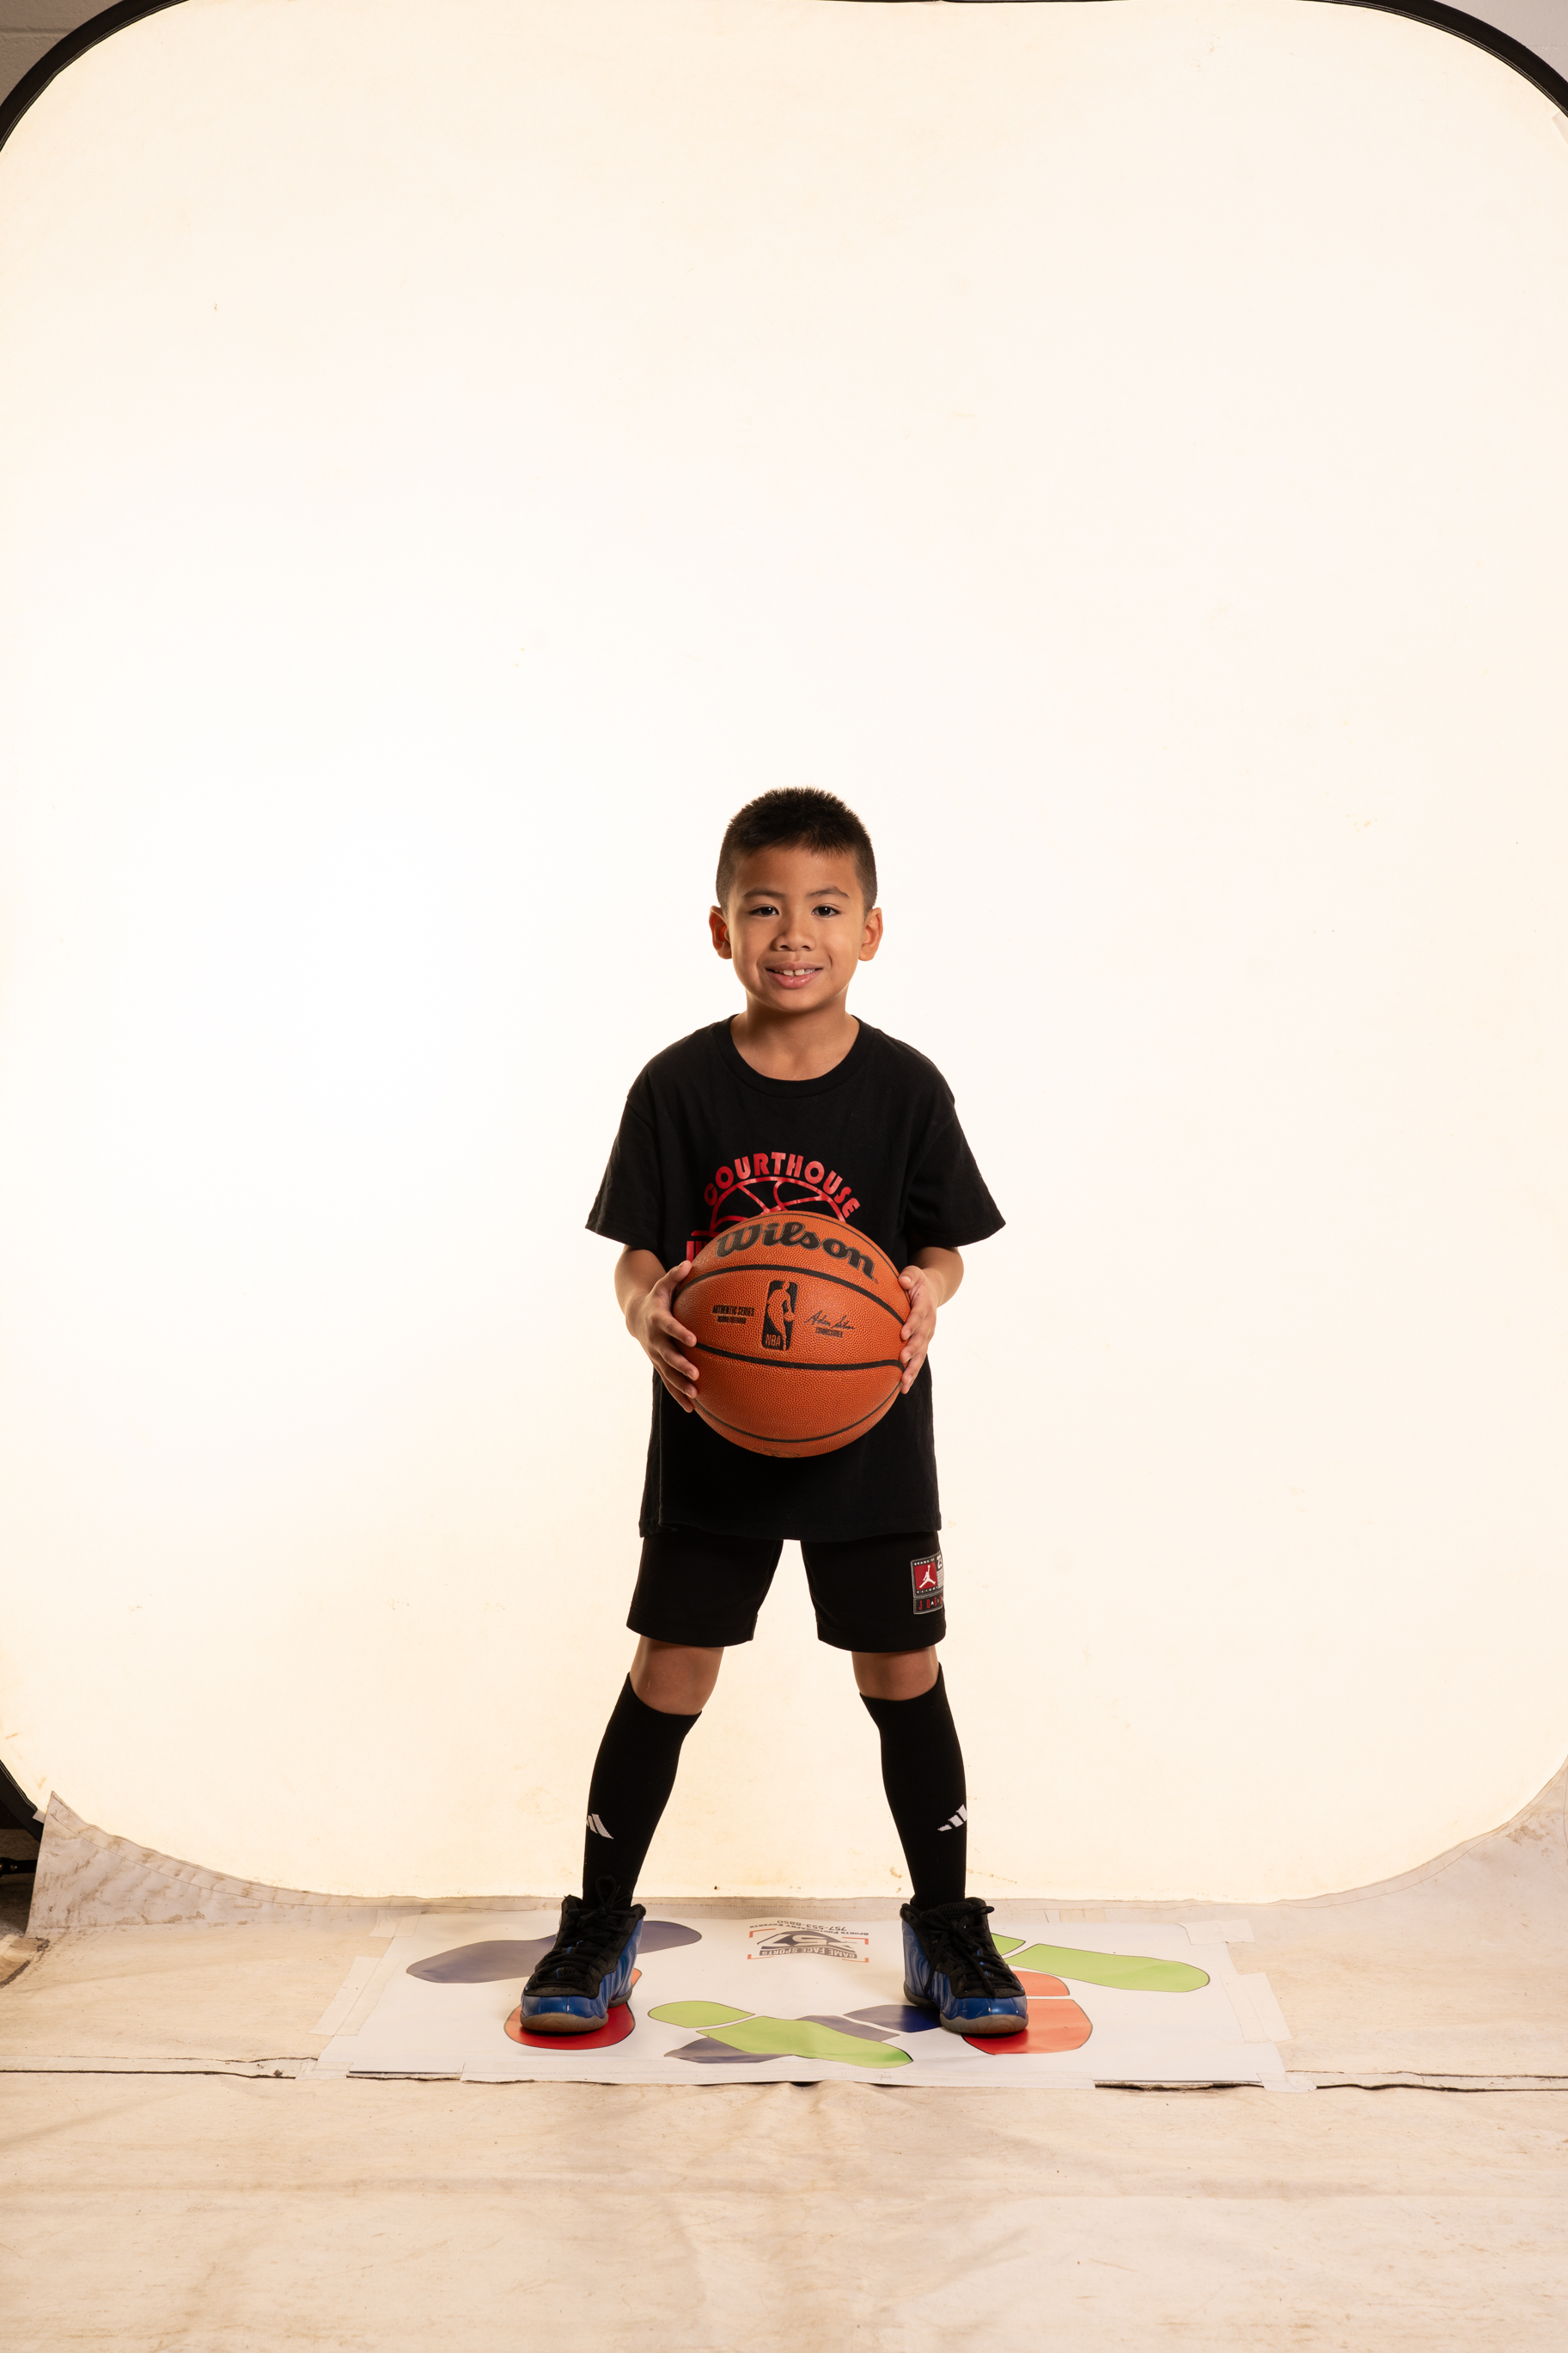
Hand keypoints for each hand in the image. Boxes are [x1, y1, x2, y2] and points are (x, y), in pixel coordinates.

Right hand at [630, 1261, 700, 1411]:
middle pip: (667, 1354)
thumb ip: (675, 1275)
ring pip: (668, 1372)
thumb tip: (688, 1263)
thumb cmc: (656, 1298)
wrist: (636, 1316)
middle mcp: (655, 1339)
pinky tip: (692, 1408)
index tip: (694, 1339)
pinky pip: (668, 1381)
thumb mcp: (662, 1284)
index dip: (679, 1332)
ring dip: (680, 1384)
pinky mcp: (659, 1365)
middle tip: (696, 1373)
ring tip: (696, 1395)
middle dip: (680, 1365)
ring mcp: (655, 1354)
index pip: (669, 1326)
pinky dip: (678, 1395)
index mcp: (658, 1319)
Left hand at [897, 1263, 941, 1393]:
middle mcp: (929, 1323)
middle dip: (913, 1349)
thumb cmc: (915, 1282)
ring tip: (903, 1382)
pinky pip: (918, 1361)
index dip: (912, 1324)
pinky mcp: (923, 1344)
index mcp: (925, 1304)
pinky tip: (902, 1388)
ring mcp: (927, 1336)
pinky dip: (911, 1374)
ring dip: (913, 1368)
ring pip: (922, 1354)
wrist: (931, 1291)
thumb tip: (902, 1280)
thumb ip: (908, 1276)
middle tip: (902, 1358)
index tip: (902, 1334)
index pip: (919, 1314)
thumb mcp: (913, 1273)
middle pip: (922, 1338)